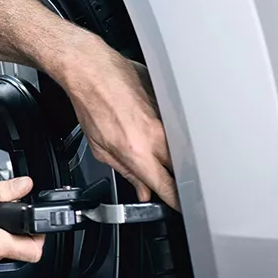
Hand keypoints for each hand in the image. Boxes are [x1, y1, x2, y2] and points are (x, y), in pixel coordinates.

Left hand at [62, 35, 179, 209]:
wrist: (93, 70)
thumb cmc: (91, 104)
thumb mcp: (100, 148)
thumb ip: (126, 173)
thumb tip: (143, 191)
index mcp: (138, 153)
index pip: (168, 188)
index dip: (177, 202)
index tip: (181, 208)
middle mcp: (158, 137)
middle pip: (184, 171)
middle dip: (184, 182)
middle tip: (180, 188)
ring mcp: (168, 119)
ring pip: (186, 149)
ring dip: (182, 159)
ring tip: (173, 161)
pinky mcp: (172, 104)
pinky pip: (181, 127)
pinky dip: (177, 135)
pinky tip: (167, 134)